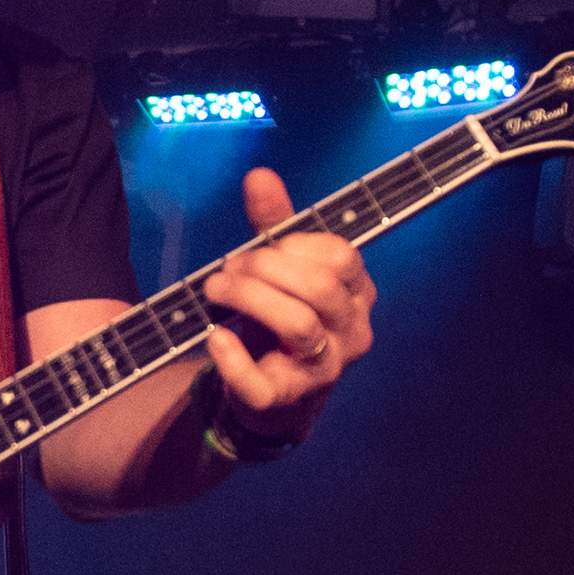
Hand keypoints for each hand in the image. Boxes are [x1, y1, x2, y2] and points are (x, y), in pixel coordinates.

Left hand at [199, 168, 375, 438]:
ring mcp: (327, 369)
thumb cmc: (283, 319)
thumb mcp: (283, 269)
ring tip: (214, 292)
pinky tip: (216, 339)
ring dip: (249, 299)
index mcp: (358, 294)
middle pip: (318, 288)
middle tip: (226, 271)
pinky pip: (264, 382)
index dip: (294, 246)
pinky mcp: (289, 399)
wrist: (279, 394)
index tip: (256, 249)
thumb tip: (259, 175)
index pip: (341, 257)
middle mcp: (353, 332)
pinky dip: (234, 359)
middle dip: (264, 270)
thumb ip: (274, 225)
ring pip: (299, 326)